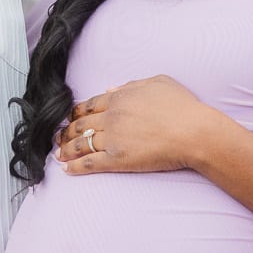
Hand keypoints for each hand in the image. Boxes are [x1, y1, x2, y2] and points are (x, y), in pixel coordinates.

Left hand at [56, 75, 221, 175]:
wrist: (194, 131)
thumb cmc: (183, 106)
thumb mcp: (159, 82)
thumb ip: (132, 84)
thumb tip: (111, 87)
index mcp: (120, 96)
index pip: (90, 104)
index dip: (77, 112)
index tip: (70, 118)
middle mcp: (112, 115)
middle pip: (81, 123)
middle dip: (66, 131)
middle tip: (58, 136)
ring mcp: (113, 137)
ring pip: (81, 143)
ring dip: (66, 149)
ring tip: (58, 154)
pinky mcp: (118, 159)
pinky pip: (91, 162)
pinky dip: (76, 166)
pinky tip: (67, 169)